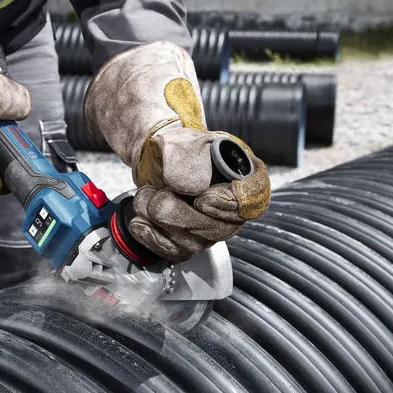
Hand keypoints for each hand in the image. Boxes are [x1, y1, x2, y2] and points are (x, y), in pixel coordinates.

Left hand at [84, 41, 270, 260]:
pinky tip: (140, 222)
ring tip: (144, 198)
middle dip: (176, 213)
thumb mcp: (180, 141)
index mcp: (244, 176)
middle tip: (152, 194)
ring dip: (159, 222)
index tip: (202, 199)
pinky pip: (176, 251)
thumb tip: (194, 187)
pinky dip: (153, 238)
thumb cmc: (175, 146)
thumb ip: (187, 158)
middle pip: (217, 227)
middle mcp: (234, 206)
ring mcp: (213, 227)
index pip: (253, 201)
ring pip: (193, 242)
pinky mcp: (191, 241)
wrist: (154, 157)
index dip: (228, 205)